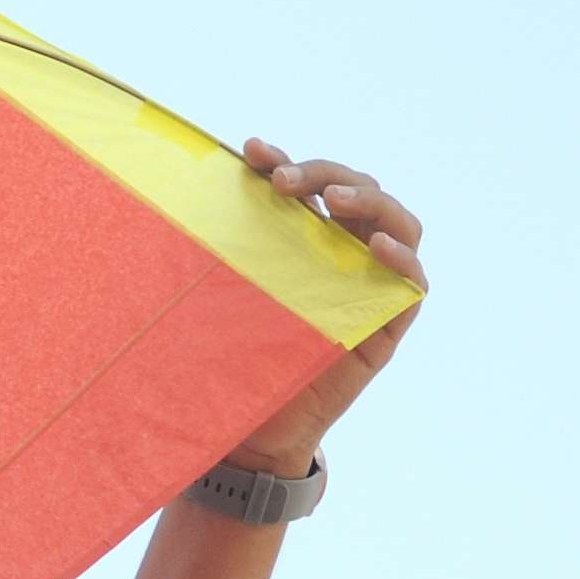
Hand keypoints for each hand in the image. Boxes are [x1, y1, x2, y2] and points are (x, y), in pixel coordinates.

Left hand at [226, 141, 425, 475]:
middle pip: (359, 192)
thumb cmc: (227, 356)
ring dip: (369, 202)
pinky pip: (412, 283)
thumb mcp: (216, 294)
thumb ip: (213, 251)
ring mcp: (370, 287)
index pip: (310, 185)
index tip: (252, 150)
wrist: (247, 428)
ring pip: (397, 224)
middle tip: (284, 180)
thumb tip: (167, 196)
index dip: (286, 160)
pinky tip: (375, 247)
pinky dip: (402, 259)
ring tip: (333, 200)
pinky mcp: (387, 327)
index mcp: (303, 239)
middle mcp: (342, 256)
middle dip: (325, 173)